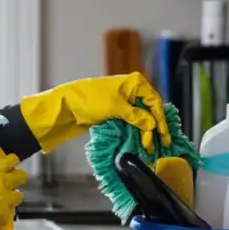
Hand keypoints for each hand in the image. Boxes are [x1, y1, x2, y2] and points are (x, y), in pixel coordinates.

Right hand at [0, 154, 26, 229]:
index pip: (10, 161)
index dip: (11, 159)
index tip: (9, 160)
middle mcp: (4, 189)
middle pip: (21, 177)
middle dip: (17, 176)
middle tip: (7, 178)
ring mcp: (6, 206)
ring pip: (18, 196)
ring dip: (12, 194)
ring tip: (3, 196)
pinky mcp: (2, 221)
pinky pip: (8, 212)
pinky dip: (4, 210)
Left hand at [21, 72, 170, 153]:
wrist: (67, 106)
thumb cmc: (90, 100)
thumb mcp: (116, 108)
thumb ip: (136, 116)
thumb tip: (152, 125)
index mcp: (134, 83)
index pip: (154, 101)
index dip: (160, 119)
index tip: (162, 134)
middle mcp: (131, 90)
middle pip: (149, 110)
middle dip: (153, 128)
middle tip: (158, 144)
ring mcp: (124, 101)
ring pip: (141, 118)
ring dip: (145, 132)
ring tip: (148, 147)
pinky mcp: (116, 111)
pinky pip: (131, 122)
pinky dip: (136, 131)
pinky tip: (140, 141)